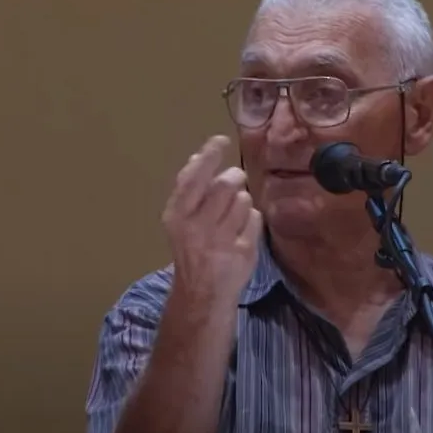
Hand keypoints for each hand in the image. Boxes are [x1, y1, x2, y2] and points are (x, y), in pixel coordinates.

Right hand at [162, 135, 261, 305]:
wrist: (202, 293)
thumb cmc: (192, 249)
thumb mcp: (182, 220)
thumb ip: (190, 189)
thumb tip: (200, 155)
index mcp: (177, 215)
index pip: (193, 177)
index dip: (209, 155)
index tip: (221, 140)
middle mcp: (197, 226)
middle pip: (226, 184)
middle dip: (234, 177)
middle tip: (234, 182)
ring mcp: (221, 240)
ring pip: (244, 200)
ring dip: (242, 201)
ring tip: (233, 216)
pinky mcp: (243, 252)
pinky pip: (255, 218)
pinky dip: (252, 220)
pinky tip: (242, 232)